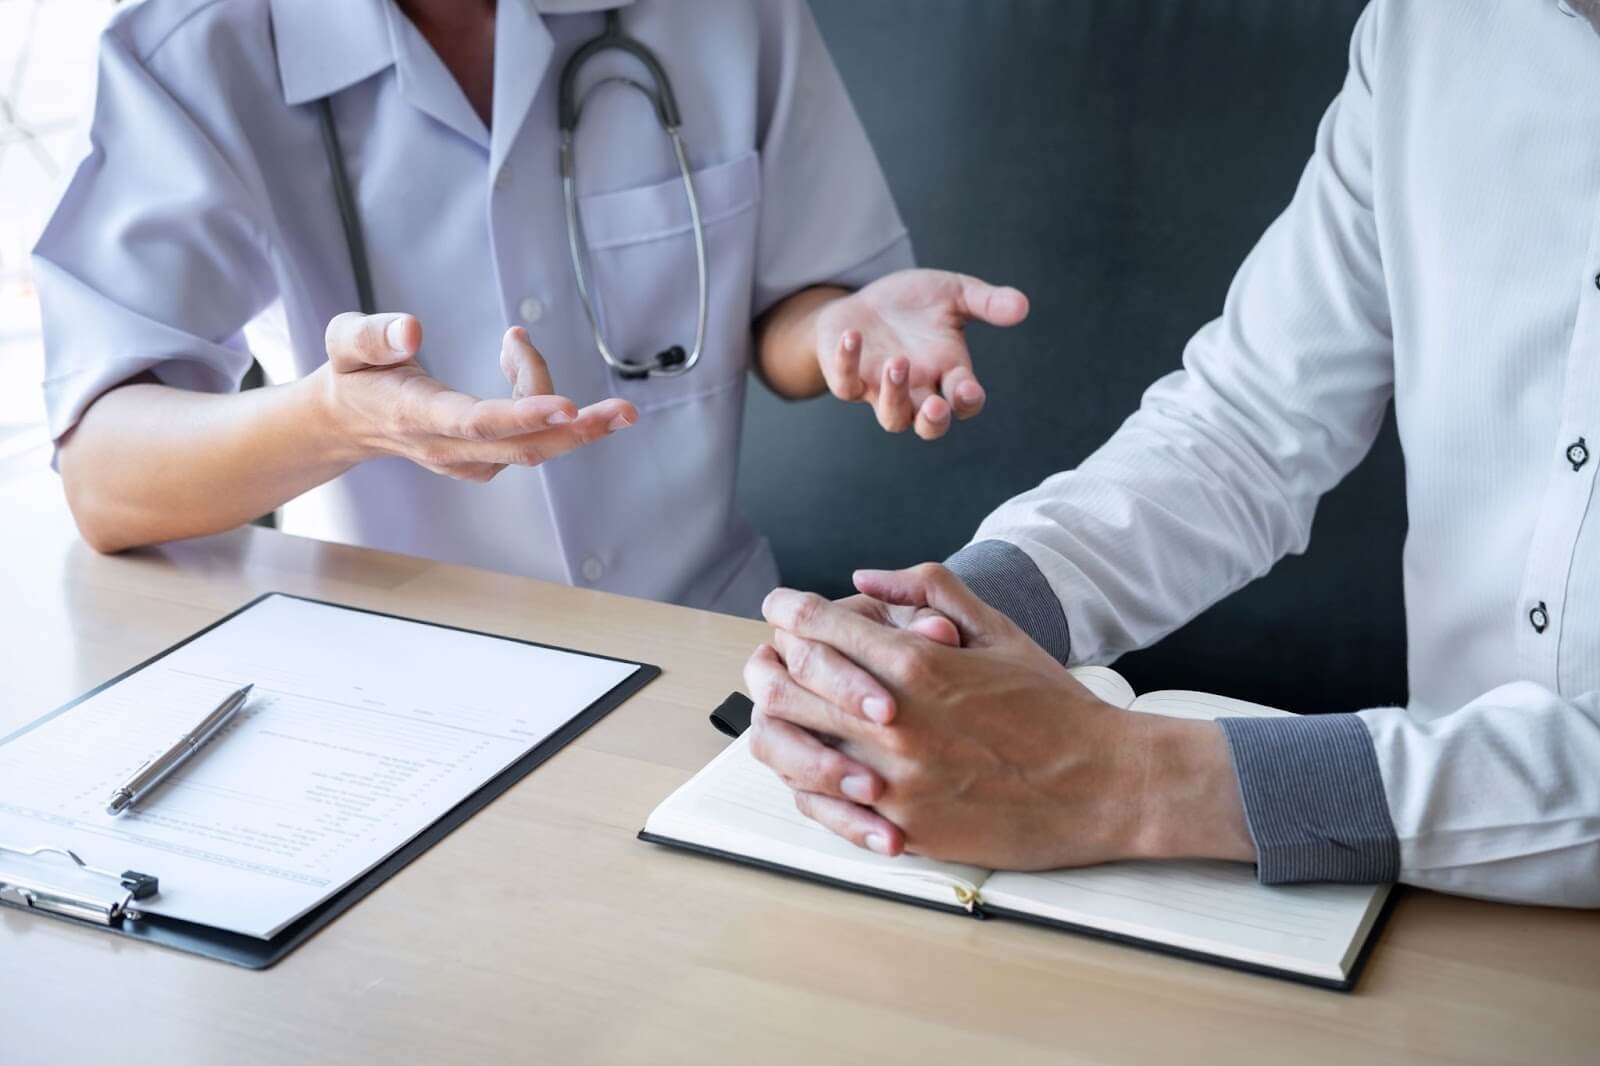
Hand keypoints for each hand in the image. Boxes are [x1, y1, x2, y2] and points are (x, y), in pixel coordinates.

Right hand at [316, 312, 636, 481]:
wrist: (346, 422)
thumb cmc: (353, 375)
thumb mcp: (344, 342)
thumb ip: (373, 336)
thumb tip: (413, 330)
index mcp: (415, 415)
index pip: (476, 421)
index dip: (524, 414)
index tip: (568, 405)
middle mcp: (445, 446)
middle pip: (521, 447)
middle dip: (578, 431)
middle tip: (625, 412)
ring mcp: (466, 460)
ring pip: (532, 447)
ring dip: (574, 424)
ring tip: (587, 388)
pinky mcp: (482, 462)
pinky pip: (528, 440)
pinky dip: (545, 409)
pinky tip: (524, 366)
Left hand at [748, 565, 1254, 869]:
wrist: (1104, 786)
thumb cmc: (1054, 707)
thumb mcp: (998, 629)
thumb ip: (929, 589)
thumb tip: (866, 579)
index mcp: (917, 663)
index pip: (815, 625)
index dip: (787, 609)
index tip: (781, 607)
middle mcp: (894, 722)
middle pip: (786, 684)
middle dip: (773, 664)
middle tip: (777, 660)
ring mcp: (893, 780)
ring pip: (790, 747)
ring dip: (782, 724)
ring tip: (792, 715)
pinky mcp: (901, 827)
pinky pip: (822, 805)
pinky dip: (810, 782)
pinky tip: (822, 767)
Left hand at [814, 270, 1027, 438]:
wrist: (866, 303)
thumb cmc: (913, 305)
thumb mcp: (953, 294)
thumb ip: (986, 302)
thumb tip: (1022, 306)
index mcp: (947, 373)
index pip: (965, 401)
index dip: (968, 401)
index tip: (968, 389)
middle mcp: (917, 390)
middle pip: (929, 426)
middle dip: (934, 421)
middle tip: (936, 406)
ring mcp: (881, 389)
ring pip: (891, 418)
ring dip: (895, 396)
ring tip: (898, 363)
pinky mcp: (849, 380)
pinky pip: (845, 385)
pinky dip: (847, 363)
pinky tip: (852, 335)